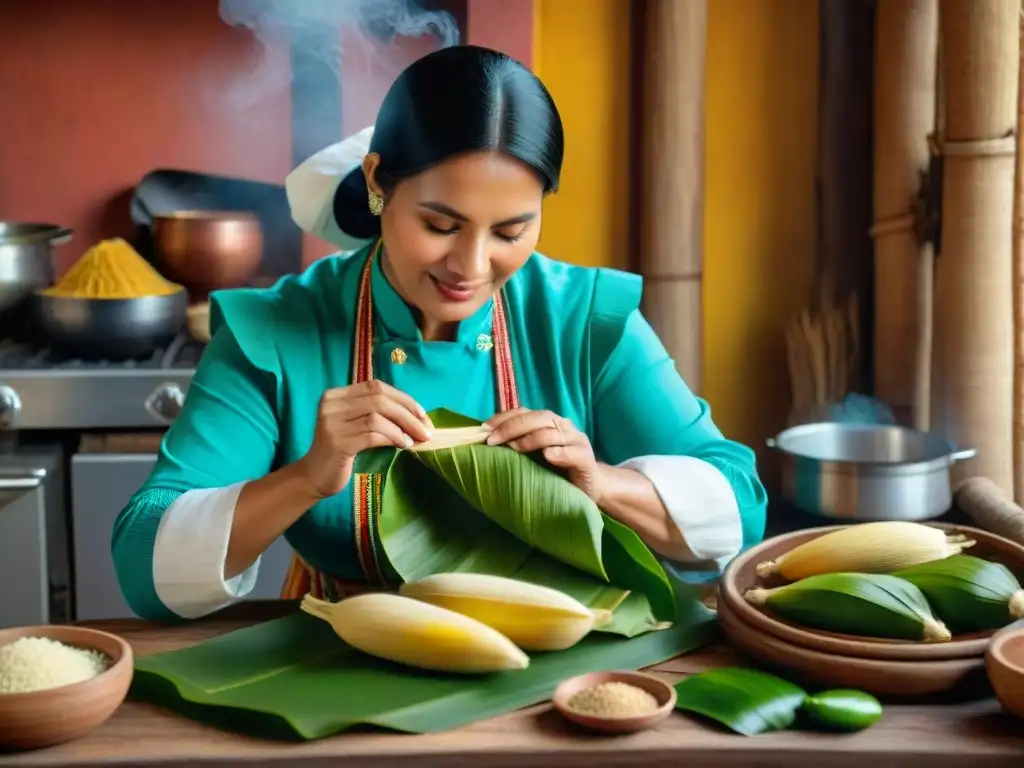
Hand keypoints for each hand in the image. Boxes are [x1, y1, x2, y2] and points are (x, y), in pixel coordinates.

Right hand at [297, 380, 432, 498]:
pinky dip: (392, 438)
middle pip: (379, 399)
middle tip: (426, 430)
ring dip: (402, 428)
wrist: (314, 477)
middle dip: (408, 414)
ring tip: (414, 440)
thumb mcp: (356, 425)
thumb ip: (376, 413)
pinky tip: (402, 446)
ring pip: (377, 416)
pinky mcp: (337, 443)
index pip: (376, 387)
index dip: (403, 398)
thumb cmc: (342, 450)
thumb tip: (418, 415)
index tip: (422, 414)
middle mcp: (332, 404)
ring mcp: (332, 423)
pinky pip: (372, 435)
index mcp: (337, 395)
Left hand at [485, 408, 604, 502]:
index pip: (524, 413)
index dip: (503, 418)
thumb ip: (517, 444)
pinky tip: (548, 456)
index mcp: (548, 423)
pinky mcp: (586, 460)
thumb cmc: (557, 470)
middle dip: (512, 427)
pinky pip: (573, 453)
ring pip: (553, 433)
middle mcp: (563, 427)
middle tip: (492, 441)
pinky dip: (559, 453)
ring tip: (514, 448)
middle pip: (538, 418)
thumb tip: (486, 441)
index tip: (483, 430)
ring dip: (531, 439)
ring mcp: (577, 442)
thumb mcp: (534, 455)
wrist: (590, 487)